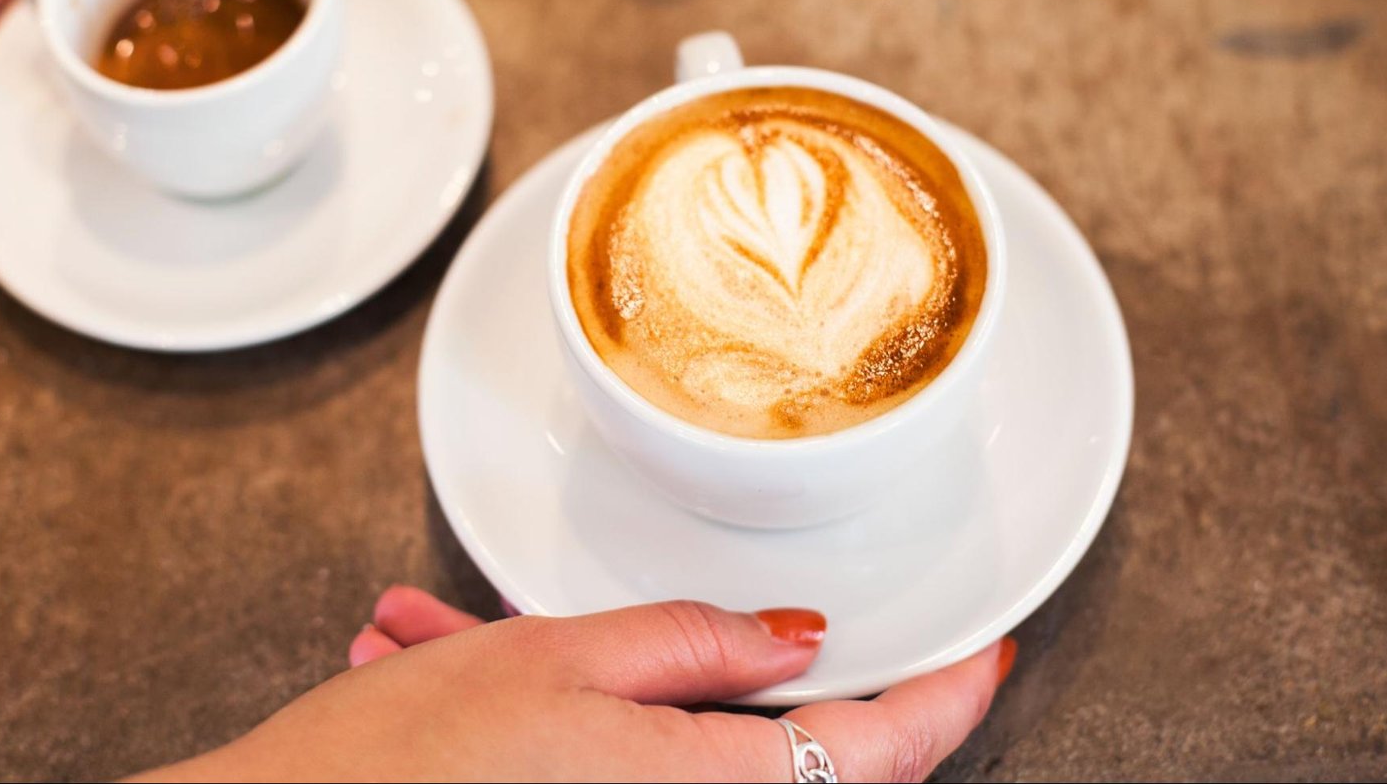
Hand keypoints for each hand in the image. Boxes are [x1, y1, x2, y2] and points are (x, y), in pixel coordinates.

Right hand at [134, 587, 1015, 782]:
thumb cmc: (402, 768)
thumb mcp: (558, 664)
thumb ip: (694, 644)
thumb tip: (794, 641)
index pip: (883, 749)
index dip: (947, 695)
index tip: (984, 651)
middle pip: (781, 752)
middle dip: (709, 666)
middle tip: (645, 618)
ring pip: (672, 752)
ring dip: (593, 687)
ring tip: (462, 639)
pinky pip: (611, 770)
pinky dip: (554, 718)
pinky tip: (447, 669)